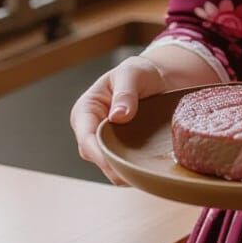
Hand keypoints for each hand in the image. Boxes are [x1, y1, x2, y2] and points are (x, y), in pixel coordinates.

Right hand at [69, 54, 167, 184]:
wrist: (156, 79)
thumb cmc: (138, 72)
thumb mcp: (131, 74)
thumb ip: (125, 93)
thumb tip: (118, 116)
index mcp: (85, 112)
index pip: (86, 139)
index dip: (100, 154)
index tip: (117, 162)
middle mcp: (90, 132)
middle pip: (98, 158)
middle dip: (116, 166)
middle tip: (139, 170)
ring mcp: (106, 144)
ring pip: (111, 167)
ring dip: (128, 169)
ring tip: (148, 168)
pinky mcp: (121, 152)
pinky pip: (125, 167)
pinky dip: (136, 169)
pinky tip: (151, 167)